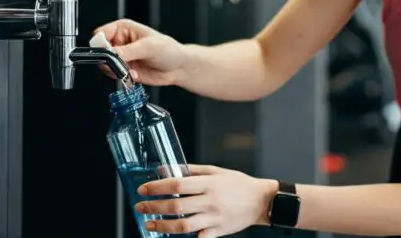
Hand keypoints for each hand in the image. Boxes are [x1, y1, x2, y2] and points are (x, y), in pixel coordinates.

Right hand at [93, 19, 189, 86]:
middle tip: (121, 64)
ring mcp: (121, 57)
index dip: (101, 44)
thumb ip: (128, 51)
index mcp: (123, 29)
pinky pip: (113, 75)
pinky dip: (122, 77)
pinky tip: (135, 75)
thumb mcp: (149, 47)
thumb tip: (111, 53)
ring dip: (116, 70)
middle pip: (100, 51)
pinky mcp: (124, 70)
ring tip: (131, 70)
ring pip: (105, 65)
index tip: (108, 53)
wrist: (178, 67)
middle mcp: (120, 42)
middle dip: (109, 60)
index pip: (101, 33)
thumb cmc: (169, 50)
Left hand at [134, 164, 276, 237]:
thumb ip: (190, 170)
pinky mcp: (219, 231)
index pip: (177, 185)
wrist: (261, 201)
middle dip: (154, 207)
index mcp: (208, 184)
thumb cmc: (238, 184)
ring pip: (183, 226)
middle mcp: (210, 201)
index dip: (157, 187)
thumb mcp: (216, 171)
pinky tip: (172, 237)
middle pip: (176, 207)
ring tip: (149, 224)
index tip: (143, 189)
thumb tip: (166, 169)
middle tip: (140, 207)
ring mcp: (214, 218)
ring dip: (162, 226)